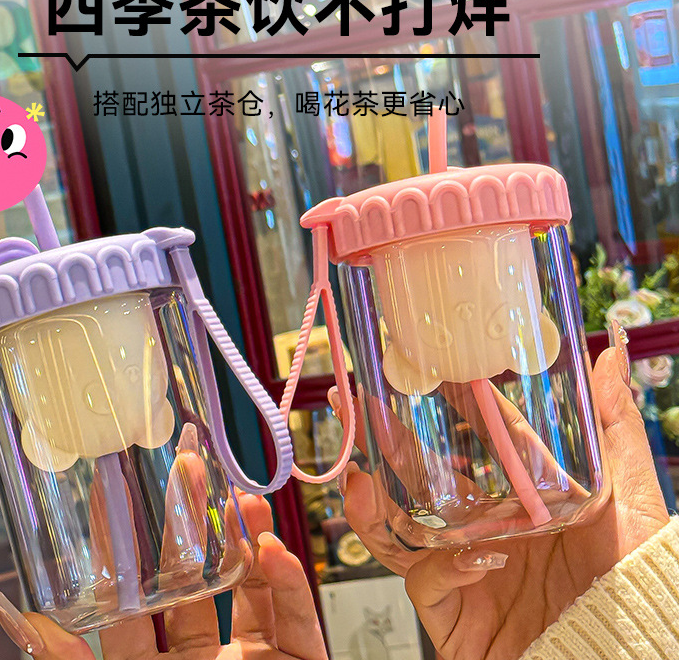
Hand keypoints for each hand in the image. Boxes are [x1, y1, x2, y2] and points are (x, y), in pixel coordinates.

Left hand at [0, 440, 325, 659]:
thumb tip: (21, 619)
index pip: (133, 601)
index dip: (127, 547)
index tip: (119, 491)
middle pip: (194, 582)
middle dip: (189, 525)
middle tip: (185, 468)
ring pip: (250, 588)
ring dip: (244, 539)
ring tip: (238, 497)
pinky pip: (297, 621)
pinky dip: (290, 585)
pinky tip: (274, 551)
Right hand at [334, 342, 669, 659]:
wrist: (629, 658)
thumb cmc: (634, 582)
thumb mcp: (632, 496)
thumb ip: (615, 428)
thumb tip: (610, 356)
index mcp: (518, 496)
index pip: (468, 440)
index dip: (438, 402)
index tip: (415, 367)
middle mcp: (484, 527)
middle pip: (417, 476)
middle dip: (377, 439)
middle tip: (350, 403)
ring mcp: (464, 569)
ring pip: (399, 530)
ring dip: (371, 506)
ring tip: (358, 480)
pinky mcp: (454, 614)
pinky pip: (427, 584)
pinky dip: (442, 568)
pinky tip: (471, 558)